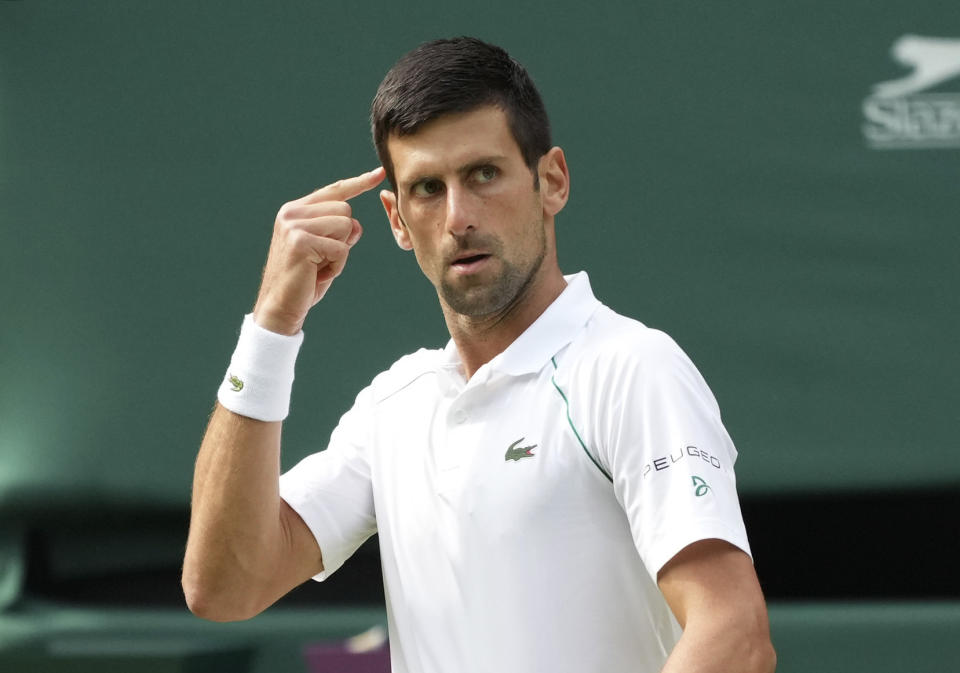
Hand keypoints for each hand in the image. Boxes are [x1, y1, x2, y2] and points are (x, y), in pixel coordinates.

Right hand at [253, 167, 385, 334]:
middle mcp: (292, 212)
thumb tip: (357, 224)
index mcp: (295, 210)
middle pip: (346, 211)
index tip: (379, 173)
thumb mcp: (325, 251)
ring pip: (346, 227)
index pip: (334, 191)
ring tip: (318, 266)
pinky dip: (337, 265)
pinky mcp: (300, 241)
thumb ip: (339, 233)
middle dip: (344, 239)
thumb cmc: (304, 281)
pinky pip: (341, 248)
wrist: (279, 308)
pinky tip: (317, 274)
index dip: (359, 183)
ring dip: (340, 253)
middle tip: (322, 260)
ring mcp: (294, 225)